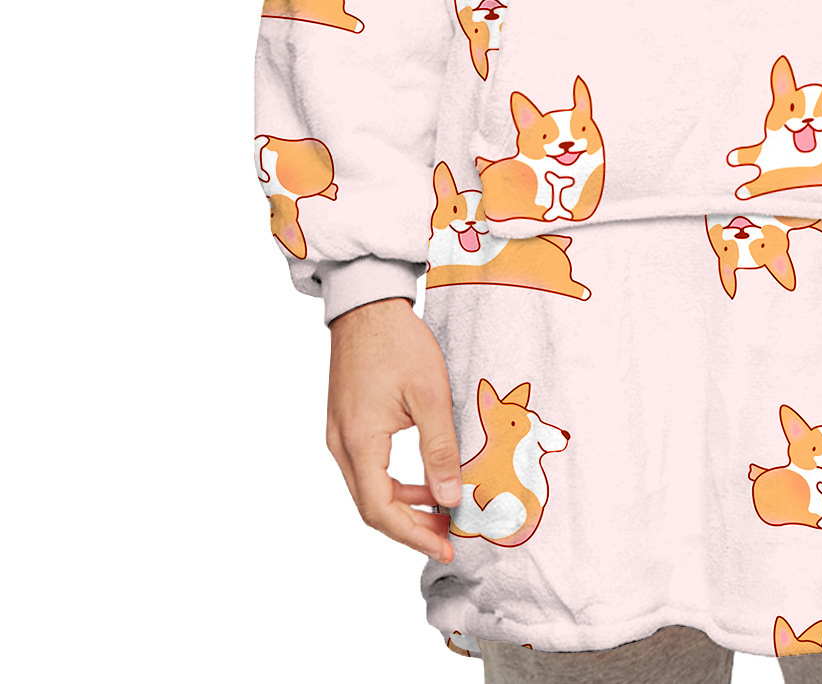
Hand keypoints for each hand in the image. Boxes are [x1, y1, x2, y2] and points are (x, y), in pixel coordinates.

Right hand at [327, 297, 459, 562]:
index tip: (446, 544)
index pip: (380, 509)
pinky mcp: (346, 425)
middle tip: (449, 534)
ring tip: (443, 510)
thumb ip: (440, 449)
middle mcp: (341, 445)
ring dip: (404, 505)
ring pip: (368, 489)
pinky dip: (395, 483)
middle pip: (371, 506)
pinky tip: (424, 480)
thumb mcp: (430, 395)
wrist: (368, 307)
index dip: (413, 534)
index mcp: (359, 441)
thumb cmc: (398, 343)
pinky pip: (368, 469)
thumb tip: (451, 497)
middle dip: (411, 526)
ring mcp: (339, 436)